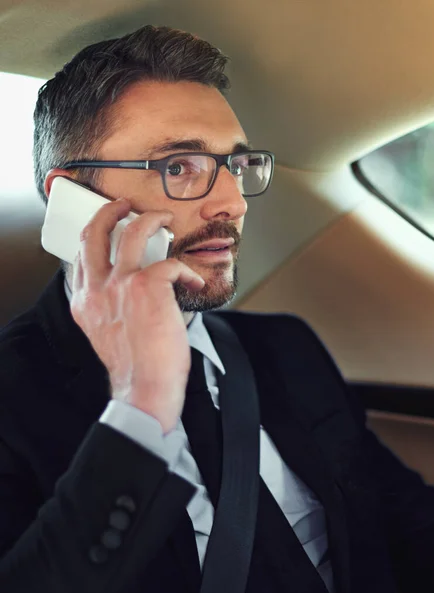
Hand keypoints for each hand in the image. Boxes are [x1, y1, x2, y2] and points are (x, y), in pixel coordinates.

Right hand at [70, 199, 204, 432]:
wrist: (145, 386)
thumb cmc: (135, 365)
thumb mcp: (108, 333)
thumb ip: (112, 306)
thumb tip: (133, 290)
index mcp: (85, 302)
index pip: (80, 258)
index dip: (93, 238)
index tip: (107, 229)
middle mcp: (97, 289)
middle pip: (94, 233)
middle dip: (110, 211)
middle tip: (125, 206)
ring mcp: (121, 284)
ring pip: (132, 232)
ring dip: (150, 219)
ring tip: (163, 218)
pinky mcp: (149, 286)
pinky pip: (172, 264)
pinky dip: (187, 271)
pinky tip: (194, 282)